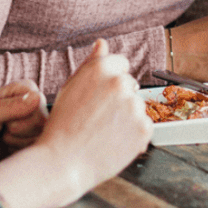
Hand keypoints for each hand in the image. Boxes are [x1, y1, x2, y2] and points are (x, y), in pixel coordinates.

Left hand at [0, 80, 46, 171]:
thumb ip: (10, 106)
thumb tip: (37, 98)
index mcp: (24, 89)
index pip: (38, 103)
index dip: (21, 117)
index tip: (3, 120)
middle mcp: (33, 102)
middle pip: (41, 121)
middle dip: (18, 131)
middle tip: (1, 129)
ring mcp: (34, 121)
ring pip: (40, 136)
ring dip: (18, 142)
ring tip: (3, 137)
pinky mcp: (34, 137)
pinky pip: (37, 147)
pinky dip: (19, 150)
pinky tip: (8, 146)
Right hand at [38, 40, 152, 193]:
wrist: (62, 163)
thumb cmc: (62, 126)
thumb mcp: (71, 88)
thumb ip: (91, 64)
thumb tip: (102, 44)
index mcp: (102, 69)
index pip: (121, 64)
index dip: (108, 81)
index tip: (98, 97)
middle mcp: (120, 83)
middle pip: (130, 85)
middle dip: (119, 99)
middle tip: (97, 118)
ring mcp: (134, 106)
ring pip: (136, 106)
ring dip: (126, 117)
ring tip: (103, 132)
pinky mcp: (144, 128)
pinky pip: (145, 126)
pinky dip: (133, 134)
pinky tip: (113, 141)